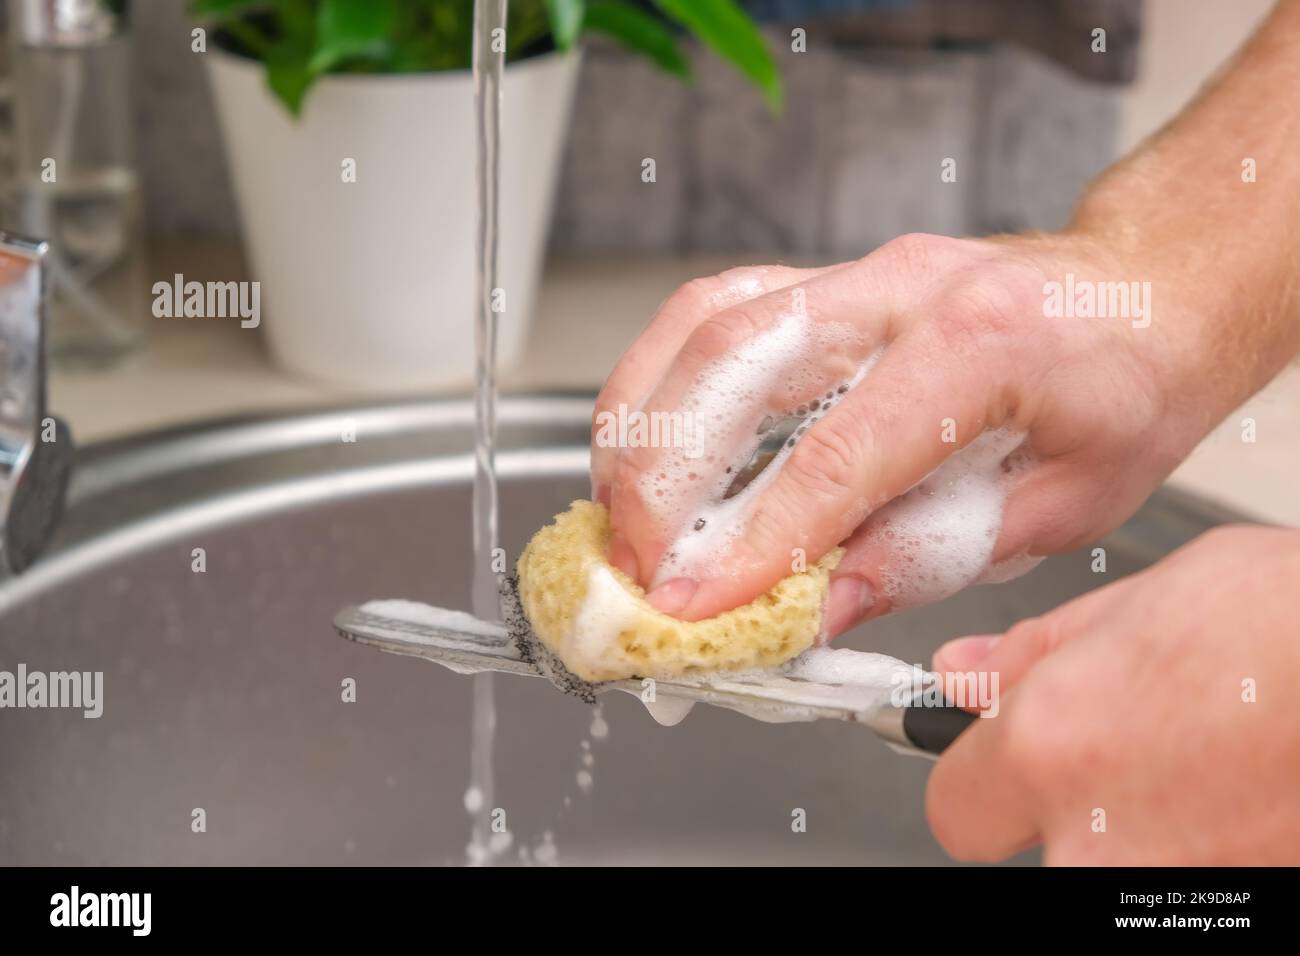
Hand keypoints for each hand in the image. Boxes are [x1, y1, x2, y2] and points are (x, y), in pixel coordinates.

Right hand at [593, 231, 1222, 630]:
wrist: (1147, 292)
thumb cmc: (1124, 390)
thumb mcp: (1057, 506)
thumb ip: (927, 557)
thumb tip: (814, 609)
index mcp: (981, 344)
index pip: (834, 455)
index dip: (752, 543)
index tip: (694, 605)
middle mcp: (903, 289)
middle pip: (735, 364)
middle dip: (661, 479)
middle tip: (636, 568)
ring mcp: (857, 273)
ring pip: (705, 324)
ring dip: (640, 423)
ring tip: (620, 513)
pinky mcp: (825, 280)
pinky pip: (715, 311)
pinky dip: (661, 378)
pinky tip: (648, 441)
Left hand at [926, 524, 1299, 864]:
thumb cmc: (1288, 622)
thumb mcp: (1135, 604)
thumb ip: (1030, 656)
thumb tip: (959, 673)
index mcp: (1051, 750)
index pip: (952, 809)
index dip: (977, 775)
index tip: (999, 757)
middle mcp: (1100, 842)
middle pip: (1025, 857)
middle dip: (1056, 812)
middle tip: (1120, 758)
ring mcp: (1176, 893)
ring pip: (1104, 873)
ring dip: (1132, 833)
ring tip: (1196, 766)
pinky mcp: (1244, 905)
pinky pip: (1181, 884)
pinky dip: (1198, 851)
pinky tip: (1233, 790)